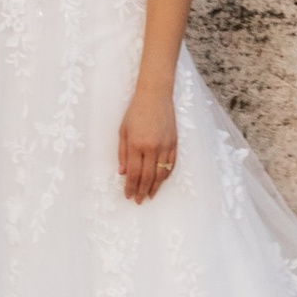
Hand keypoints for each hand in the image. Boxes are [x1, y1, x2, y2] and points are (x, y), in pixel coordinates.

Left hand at [118, 84, 178, 203]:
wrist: (155, 95)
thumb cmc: (135, 111)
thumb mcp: (123, 130)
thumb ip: (122, 152)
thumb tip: (122, 173)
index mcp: (136, 144)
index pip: (133, 173)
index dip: (130, 187)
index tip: (128, 196)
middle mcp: (151, 147)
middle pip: (147, 177)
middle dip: (141, 191)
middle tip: (138, 201)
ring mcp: (164, 146)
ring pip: (161, 173)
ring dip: (155, 187)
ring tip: (149, 195)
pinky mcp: (174, 143)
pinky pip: (171, 164)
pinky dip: (166, 175)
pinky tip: (161, 181)